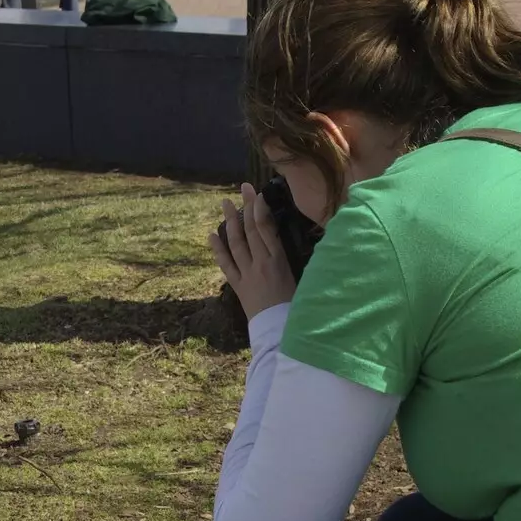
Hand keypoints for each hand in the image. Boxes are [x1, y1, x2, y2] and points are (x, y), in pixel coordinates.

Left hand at [209, 182, 296, 319]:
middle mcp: (260, 263)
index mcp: (278, 260)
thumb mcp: (306, 280)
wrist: (280, 333)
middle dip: (247, 206)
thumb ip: (303, 261)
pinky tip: (211, 235)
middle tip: (243, 187)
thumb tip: (309, 243)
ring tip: (225, 204)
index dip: (261, 208)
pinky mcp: (238, 286)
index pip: (267, 228)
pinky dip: (218, 249)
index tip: (259, 193)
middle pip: (251, 229)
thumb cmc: (298, 308)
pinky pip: (225, 264)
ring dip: (230, 222)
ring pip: (236, 243)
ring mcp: (247, 274)